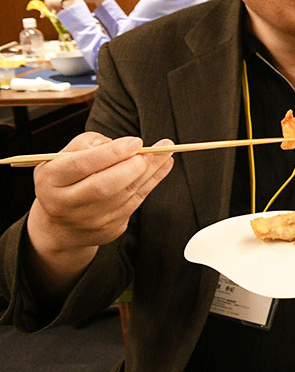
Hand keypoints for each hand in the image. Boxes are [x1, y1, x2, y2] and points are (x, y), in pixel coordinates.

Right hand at [26, 134, 176, 255]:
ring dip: (150, 171)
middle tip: (150, 151)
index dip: (111, 153)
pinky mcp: (109, 229)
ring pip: (125, 195)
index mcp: (51, 180)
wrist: (61, 226)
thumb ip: (86, 144)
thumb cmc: (65, 181)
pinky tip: (164, 165)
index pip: (81, 165)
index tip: (135, 142)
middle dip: (132, 167)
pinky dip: (152, 182)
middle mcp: (67, 203)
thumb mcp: (62, 158)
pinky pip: (135, 203)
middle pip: (104, 186)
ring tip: (166, 151)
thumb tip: (118, 143)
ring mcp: (89, 220)